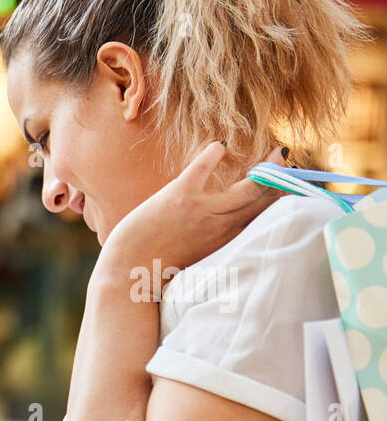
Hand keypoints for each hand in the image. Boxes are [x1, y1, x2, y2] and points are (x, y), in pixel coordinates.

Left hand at [93, 142, 284, 290]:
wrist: (127, 273)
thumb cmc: (159, 266)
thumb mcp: (198, 257)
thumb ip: (217, 241)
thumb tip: (230, 228)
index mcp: (228, 242)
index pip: (266, 219)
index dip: (283, 201)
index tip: (293, 186)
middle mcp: (223, 227)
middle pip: (266, 200)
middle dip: (285, 181)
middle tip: (290, 162)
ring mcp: (203, 211)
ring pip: (250, 186)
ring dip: (267, 167)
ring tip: (277, 153)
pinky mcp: (180, 197)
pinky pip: (204, 167)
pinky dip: (214, 153)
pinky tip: (221, 146)